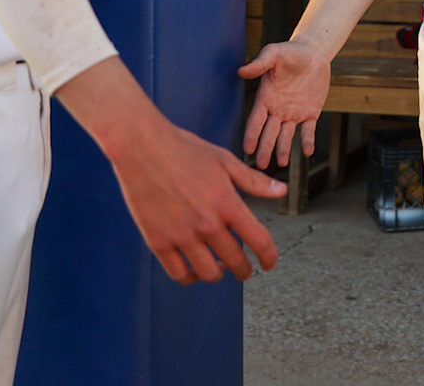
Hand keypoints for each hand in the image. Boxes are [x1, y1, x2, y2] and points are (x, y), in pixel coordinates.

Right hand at [104, 115, 286, 283]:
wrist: (141, 147)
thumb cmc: (185, 150)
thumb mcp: (224, 160)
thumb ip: (254, 181)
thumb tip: (282, 191)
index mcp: (227, 203)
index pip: (259, 240)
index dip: (269, 257)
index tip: (269, 263)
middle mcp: (207, 223)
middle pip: (235, 262)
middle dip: (245, 270)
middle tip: (246, 271)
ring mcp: (181, 235)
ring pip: (208, 273)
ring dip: (219, 274)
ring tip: (219, 268)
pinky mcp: (158, 241)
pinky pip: (178, 273)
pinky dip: (190, 277)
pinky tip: (194, 270)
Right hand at [237, 41, 331, 169]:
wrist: (313, 53)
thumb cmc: (290, 52)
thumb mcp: (274, 54)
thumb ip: (259, 64)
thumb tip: (241, 71)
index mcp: (265, 98)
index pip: (256, 120)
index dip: (251, 134)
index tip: (247, 149)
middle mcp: (277, 110)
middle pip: (269, 133)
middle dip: (265, 149)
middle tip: (260, 165)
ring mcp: (294, 113)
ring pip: (286, 135)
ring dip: (283, 149)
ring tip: (281, 163)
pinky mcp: (311, 113)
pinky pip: (308, 130)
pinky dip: (307, 141)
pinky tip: (307, 152)